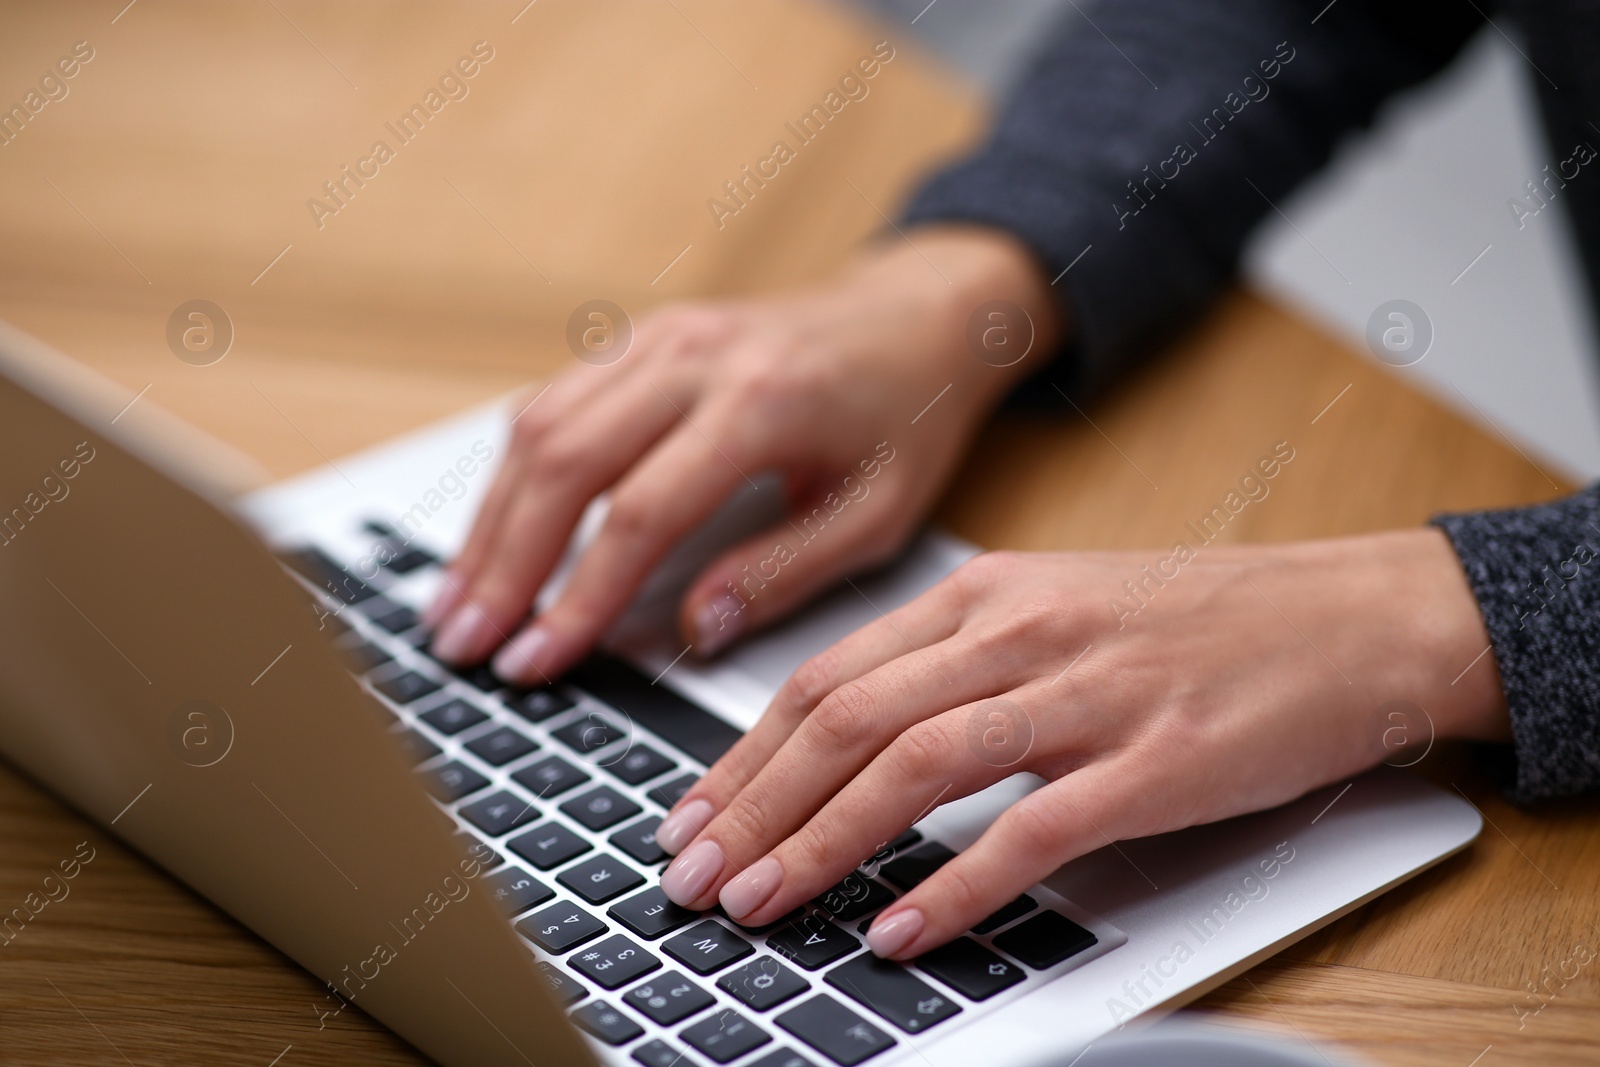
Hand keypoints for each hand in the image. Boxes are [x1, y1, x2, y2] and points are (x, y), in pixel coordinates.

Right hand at [423, 227, 1057, 680]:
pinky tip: (494, 533)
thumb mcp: (878, 513)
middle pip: (563, 462)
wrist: (917, 314)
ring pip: (540, 425)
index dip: (578, 597)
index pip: (639, 512)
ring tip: (457, 603)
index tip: (536, 660)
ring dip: (490, 520)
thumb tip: (690, 630)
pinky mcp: (642, 335)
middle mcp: (696, 356)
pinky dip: (513, 472)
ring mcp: (660, 335)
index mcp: (761, 403)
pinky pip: (554, 399)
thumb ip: (783, 571)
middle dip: (504, 564)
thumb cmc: (908, 417)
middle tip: (464, 644)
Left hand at [652, 529, 1509, 957]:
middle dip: (755, 806)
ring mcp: (1088, 692)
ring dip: (823, 841)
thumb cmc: (1200, 625)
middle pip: (849, 718)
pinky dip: (957, 884)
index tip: (692, 817)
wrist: (1351, 617)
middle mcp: (1020, 630)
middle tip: (696, 876)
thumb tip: (850, 745)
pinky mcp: (1156, 759)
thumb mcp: (1057, 612)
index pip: (828, 676)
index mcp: (985, 594)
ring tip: (762, 904)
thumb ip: (956, 666)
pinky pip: (1032, 828)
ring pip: (917, 764)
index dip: (744, 755)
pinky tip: (902, 929)